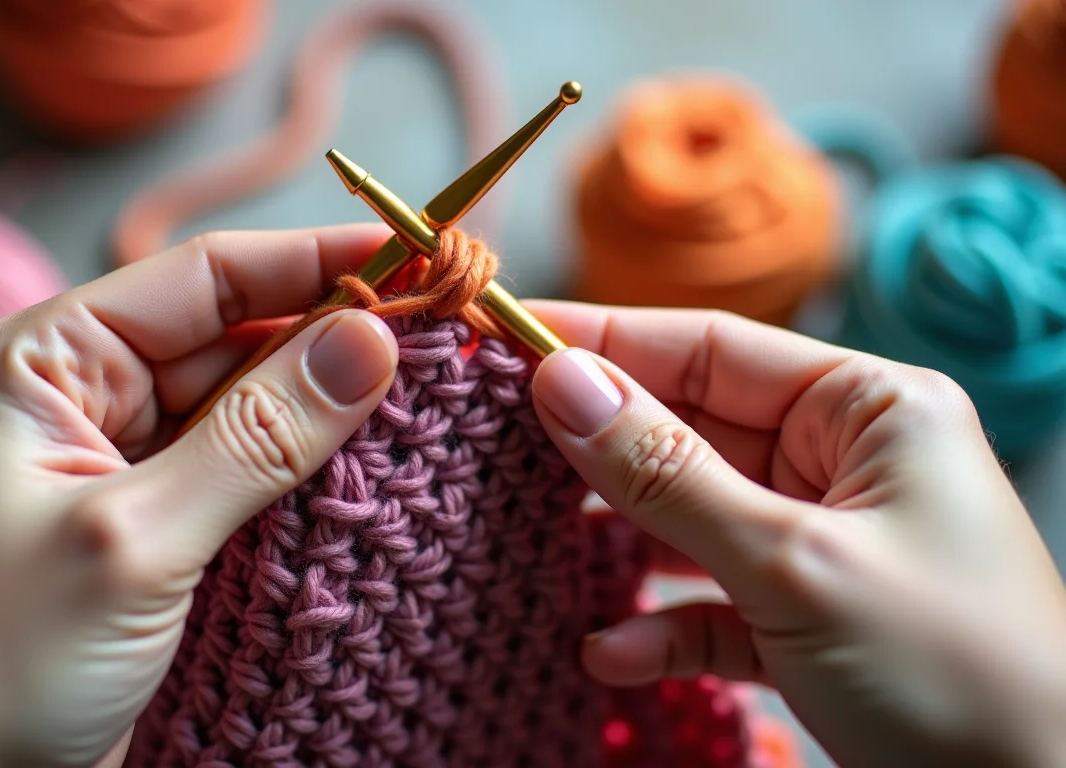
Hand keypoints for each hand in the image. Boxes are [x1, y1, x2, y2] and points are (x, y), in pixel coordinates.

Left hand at [0, 225, 399, 767]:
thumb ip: (258, 437)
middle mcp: (88, 396)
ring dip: (331, 402)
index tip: (413, 255)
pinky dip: (312, 466)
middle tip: (443, 332)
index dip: (311, 260)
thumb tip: (371, 342)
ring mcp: (129, 462)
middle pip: (236, 336)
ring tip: (430, 390)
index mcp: (47, 362)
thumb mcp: (134, 538)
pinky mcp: (164, 525)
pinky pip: (252, 470)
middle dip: (333, 333)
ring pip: (252, 404)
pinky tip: (376, 458)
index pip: (200, 279)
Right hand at [525, 302, 1065, 767]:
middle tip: (490, 443)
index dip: (601, 339)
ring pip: (693, 518)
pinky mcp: (808, 619)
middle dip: (599, 449)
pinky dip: (666, 627)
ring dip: (624, 544)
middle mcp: (844, 462)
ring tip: (532, 543)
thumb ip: (667, 473)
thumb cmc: (955, 675)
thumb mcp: (793, 564)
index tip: (505, 335)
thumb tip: (560, 383)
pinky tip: (615, 653)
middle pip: (691, 430)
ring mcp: (824, 542)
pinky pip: (715, 603)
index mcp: (868, 410)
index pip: (708, 348)